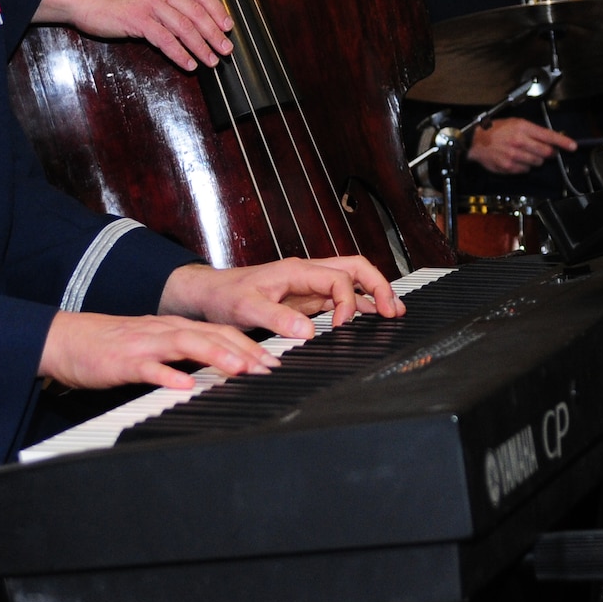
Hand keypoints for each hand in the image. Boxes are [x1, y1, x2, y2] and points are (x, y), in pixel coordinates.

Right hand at [34, 0, 233, 69]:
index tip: (228, 25)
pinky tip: (189, 64)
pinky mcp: (137, 20)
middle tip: (226, 49)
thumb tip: (186, 15)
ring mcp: (149, 4)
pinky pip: (165, 40)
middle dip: (215, 33)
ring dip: (201, 47)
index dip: (217, 10)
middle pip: (196, 12)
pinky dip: (180, 54)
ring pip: (184, 27)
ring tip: (211, 61)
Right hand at [37, 310, 276, 389]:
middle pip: (212, 334)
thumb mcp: (153, 346)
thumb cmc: (111, 347)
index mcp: (174, 328)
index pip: (220, 331)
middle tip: (270, 367)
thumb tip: (217, 368)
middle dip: (244, 350)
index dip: (249, 344)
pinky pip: (148, 368)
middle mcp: (164, 331)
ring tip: (240, 369)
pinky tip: (183, 386)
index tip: (273, 361)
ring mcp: (144, 345)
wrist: (66, 340)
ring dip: (216, 356)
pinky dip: (168, 375)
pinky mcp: (122, 361)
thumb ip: (183, 354)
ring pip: (186, 344)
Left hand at [160, 257, 403, 338]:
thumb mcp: (245, 308)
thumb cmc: (225, 296)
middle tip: (393, 310)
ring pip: (352, 281)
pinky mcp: (306, 299)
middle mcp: (308, 274)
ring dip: (373, 294)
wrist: (209, 294)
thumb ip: (276, 318)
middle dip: (378, 286)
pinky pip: (340, 297)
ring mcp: (309, 286)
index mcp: (298, 270)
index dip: (348, 302)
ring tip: (393, 312)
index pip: (339, 278)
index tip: (342, 327)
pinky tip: (368, 318)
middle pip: (356, 269)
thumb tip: (307, 332)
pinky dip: (358, 306)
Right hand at [466, 117, 576, 173]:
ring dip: (535, 159)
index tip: (573, 146)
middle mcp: (520, 141)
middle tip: (544, 150)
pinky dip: (525, 166)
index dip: (563, 142)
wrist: (476, 142)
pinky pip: (526, 170)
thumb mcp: (515, 123)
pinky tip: (516, 159)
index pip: (549, 136)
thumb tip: (550, 140)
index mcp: (522, 127)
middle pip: (546, 152)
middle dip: (549, 152)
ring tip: (524, 152)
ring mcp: (515, 156)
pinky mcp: (510, 167)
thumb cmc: (496, 130)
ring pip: (537, 163)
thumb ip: (533, 131)